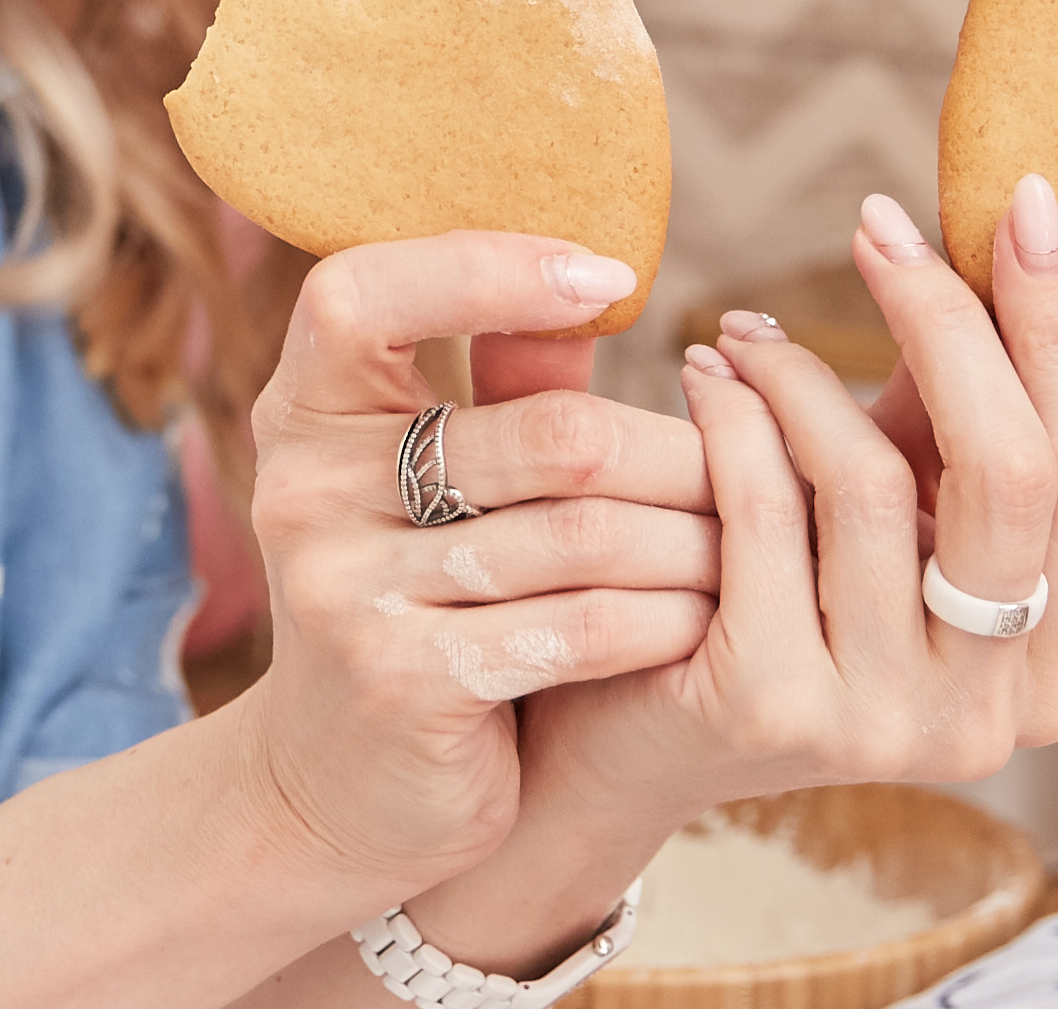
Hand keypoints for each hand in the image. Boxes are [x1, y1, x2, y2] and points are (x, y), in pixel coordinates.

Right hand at [227, 232, 718, 905]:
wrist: (339, 789)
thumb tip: (602, 268)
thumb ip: (505, 388)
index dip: (486, 271)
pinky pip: (585, 625)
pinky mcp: (407, 684)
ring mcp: (350, 593)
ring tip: (752, 540)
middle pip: (549, 433)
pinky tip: (708, 613)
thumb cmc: (417, 598)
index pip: (359, 295)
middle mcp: (308, 492)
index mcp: (306, 413)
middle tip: (751, 461)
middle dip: (674, 453)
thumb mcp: (433, 481)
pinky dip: (665, 615)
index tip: (610, 279)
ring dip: (692, 539)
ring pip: (586, 532)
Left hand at [517, 177, 1057, 825]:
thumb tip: (998, 233)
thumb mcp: (877, 517)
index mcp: (1047, 669)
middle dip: (946, 322)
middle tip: (877, 227)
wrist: (620, 748)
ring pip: (874, 482)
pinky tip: (706, 377)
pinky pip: (768, 512)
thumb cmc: (761, 607)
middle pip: (1013, 473)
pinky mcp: (776, 710)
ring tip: (744, 331)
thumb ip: (940, 421)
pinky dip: (736, 418)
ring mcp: (889, 726)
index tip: (1028, 203)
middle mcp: (993, 716)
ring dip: (803, 373)